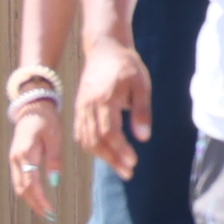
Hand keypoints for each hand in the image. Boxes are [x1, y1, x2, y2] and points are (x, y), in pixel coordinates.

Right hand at [4, 86, 63, 214]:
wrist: (33, 108)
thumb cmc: (47, 121)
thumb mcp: (55, 139)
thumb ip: (54, 161)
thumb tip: (54, 182)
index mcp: (25, 154)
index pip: (31, 183)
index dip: (40, 199)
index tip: (50, 211)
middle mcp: (16, 159)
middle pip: (22, 188)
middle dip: (34, 203)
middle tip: (48, 215)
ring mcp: (13, 159)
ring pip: (18, 185)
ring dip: (30, 199)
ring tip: (44, 210)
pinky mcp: (16, 159)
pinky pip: (19, 179)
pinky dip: (27, 190)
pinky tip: (37, 197)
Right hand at [76, 37, 151, 176]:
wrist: (105, 51)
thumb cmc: (127, 66)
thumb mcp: (141, 85)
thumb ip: (142, 111)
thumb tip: (144, 138)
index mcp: (105, 99)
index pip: (109, 132)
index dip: (120, 150)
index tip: (133, 162)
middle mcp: (89, 106)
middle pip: (96, 140)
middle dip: (112, 159)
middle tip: (128, 172)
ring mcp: (81, 108)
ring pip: (86, 139)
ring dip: (102, 156)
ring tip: (120, 167)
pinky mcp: (79, 109)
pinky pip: (81, 133)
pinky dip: (91, 147)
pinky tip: (105, 154)